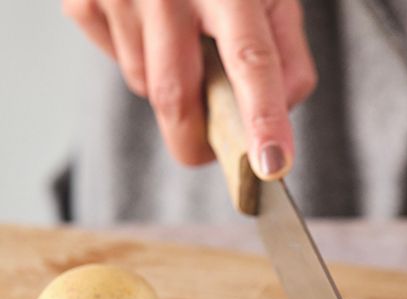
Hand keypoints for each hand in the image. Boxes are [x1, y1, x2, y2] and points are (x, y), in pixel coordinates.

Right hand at [64, 0, 315, 177]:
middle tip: (212, 153)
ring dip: (171, 90)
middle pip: (176, 96)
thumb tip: (278, 116)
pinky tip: (152, 26)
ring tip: (186, 47)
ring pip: (146, 85)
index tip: (271, 164)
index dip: (263, 118)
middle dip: (195, 141)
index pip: (251, 61)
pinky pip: (116, 61)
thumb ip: (288, 58)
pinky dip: (139, 59)